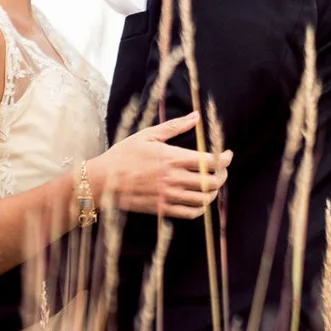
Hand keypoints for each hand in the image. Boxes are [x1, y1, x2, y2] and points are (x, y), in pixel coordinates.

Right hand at [88, 111, 231, 219]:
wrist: (103, 181)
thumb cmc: (124, 155)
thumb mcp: (148, 135)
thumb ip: (175, 126)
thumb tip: (196, 116)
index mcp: (173, 158)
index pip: (211, 162)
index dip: (225, 159)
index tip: (227, 155)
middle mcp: (174, 179)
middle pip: (212, 182)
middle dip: (223, 175)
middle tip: (221, 170)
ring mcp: (169, 196)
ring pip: (205, 199)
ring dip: (214, 192)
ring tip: (212, 185)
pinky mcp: (163, 209)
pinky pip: (190, 214)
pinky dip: (200, 208)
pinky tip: (199, 200)